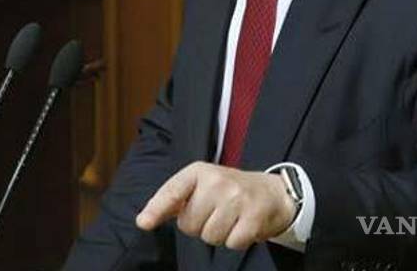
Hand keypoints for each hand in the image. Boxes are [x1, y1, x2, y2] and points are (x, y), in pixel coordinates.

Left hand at [135, 162, 296, 249]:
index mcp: (199, 171)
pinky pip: (231, 243)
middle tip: (215, 214)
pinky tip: (242, 226)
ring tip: (229, 219)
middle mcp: (217, 181)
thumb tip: (143, 220)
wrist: (272, 191)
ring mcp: (237, 197)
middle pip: (189, 224)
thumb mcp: (200, 186)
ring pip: (210, 237)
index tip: (143, 222)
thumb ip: (173, 201)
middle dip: (199, 226)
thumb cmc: (228, 191)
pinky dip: (235, 241)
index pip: (172, 190)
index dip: (156, 208)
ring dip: (218, 235)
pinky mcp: (254, 216)